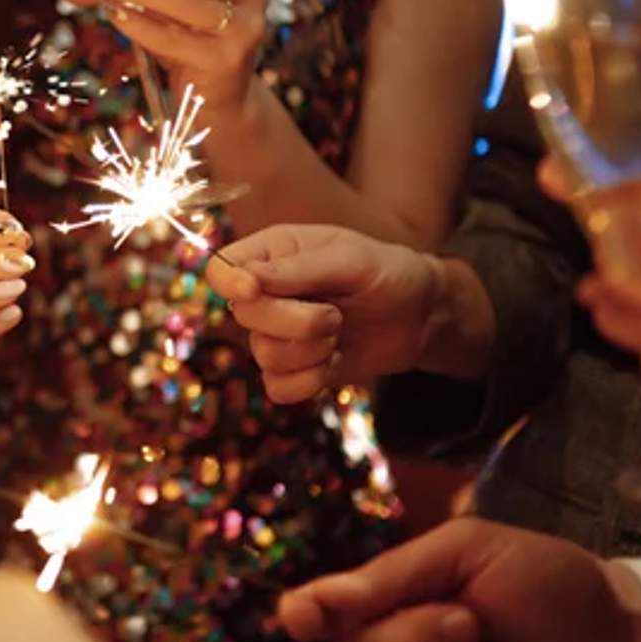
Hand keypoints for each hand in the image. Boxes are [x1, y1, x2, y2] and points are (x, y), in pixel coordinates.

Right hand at [207, 224, 442, 400]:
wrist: (420, 316)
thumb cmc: (387, 272)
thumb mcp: (351, 260)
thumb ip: (299, 269)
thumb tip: (248, 279)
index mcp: (272, 253)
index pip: (220, 268)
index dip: (230, 283)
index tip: (254, 290)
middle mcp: (265, 293)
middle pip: (243, 316)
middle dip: (294, 322)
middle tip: (335, 315)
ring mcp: (276, 334)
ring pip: (263, 355)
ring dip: (311, 350)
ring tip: (340, 332)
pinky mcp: (292, 369)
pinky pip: (278, 388)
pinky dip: (309, 381)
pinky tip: (334, 363)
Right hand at [279, 518, 640, 641]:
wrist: (623, 641)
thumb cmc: (546, 583)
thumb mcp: (469, 551)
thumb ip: (390, 576)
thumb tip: (309, 604)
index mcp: (391, 601)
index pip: (321, 614)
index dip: (306, 615)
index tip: (310, 617)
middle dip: (413, 639)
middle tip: (472, 622)